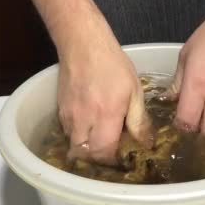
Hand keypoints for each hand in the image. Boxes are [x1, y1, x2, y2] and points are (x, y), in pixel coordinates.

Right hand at [56, 9, 151, 164]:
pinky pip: (68, 131)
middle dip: (98, 159)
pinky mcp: (60, 109)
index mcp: (105, 115)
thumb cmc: (113, 64)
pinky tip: (89, 126)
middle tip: (111, 153)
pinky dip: (78, 135)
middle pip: (86, 154)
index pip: (105, 152)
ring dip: (87, 148)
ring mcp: (68, 115)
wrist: (83, 42)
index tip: (123, 158)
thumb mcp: (134, 91)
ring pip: (74, 145)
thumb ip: (138, 120)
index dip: (113, 161)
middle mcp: (83, 119)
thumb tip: (145, 143)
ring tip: (101, 140)